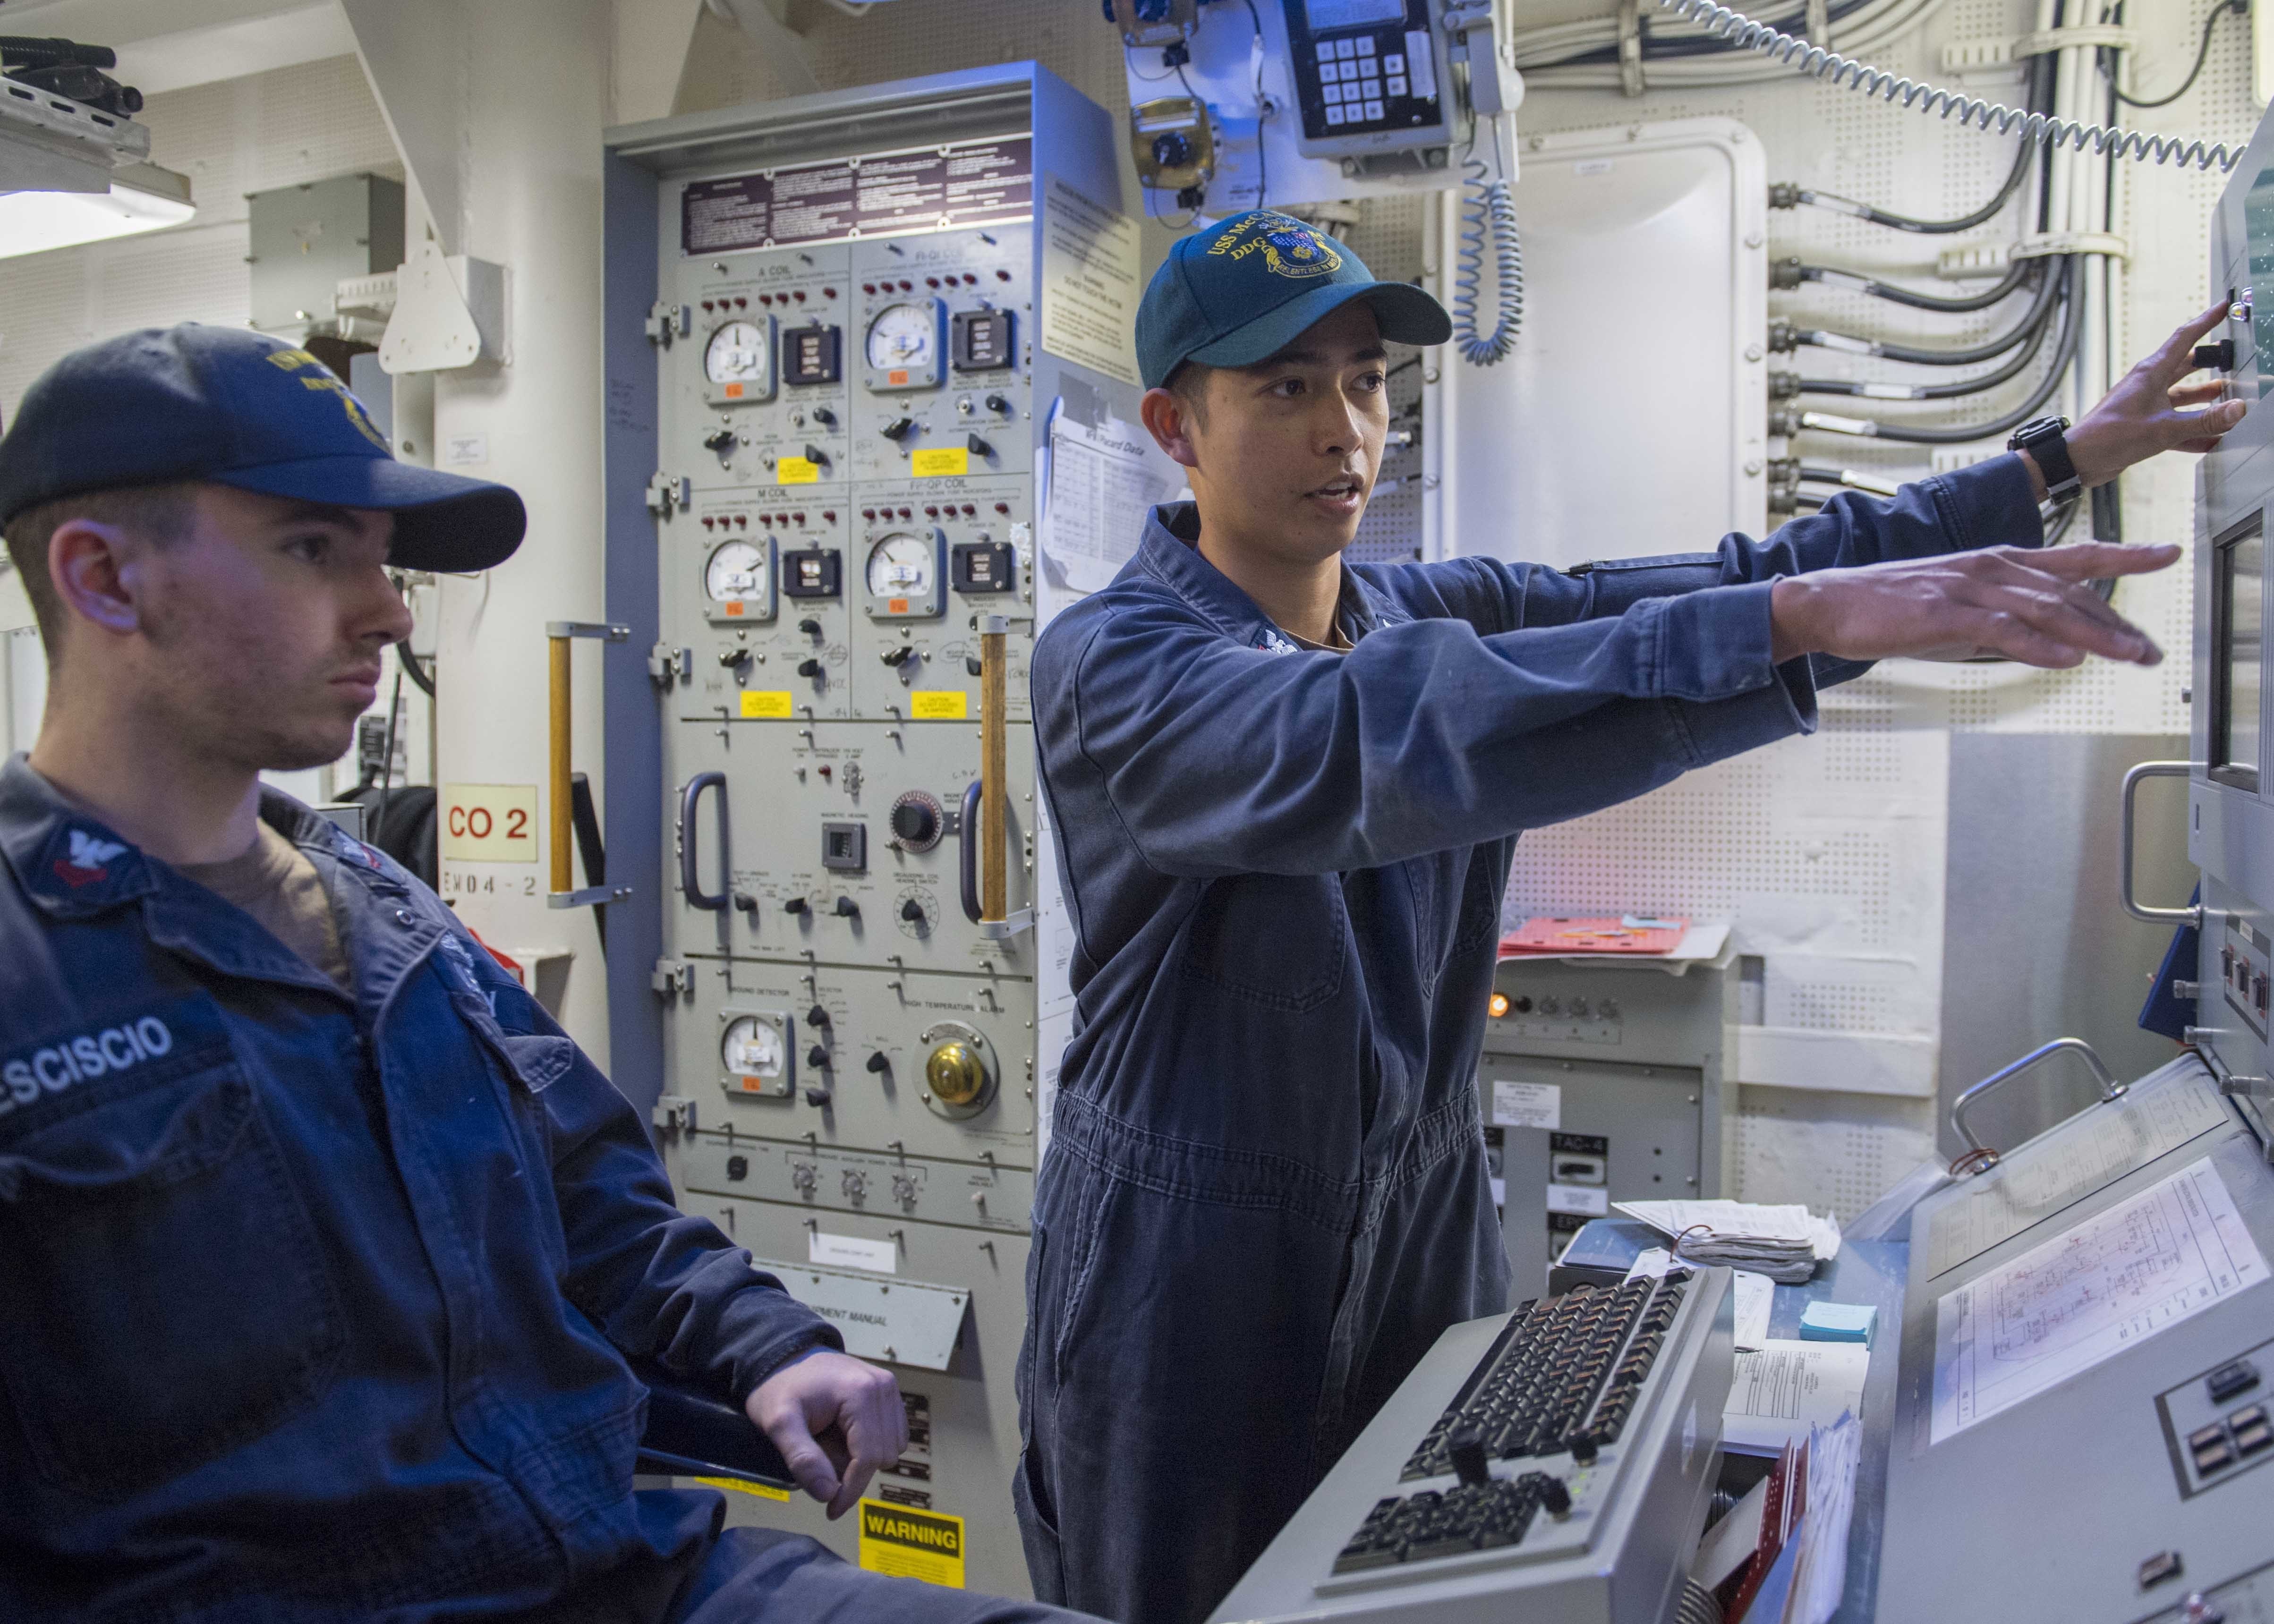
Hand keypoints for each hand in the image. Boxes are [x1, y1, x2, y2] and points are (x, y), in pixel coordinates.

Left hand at [746, 1349, 907, 1518]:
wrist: (784, 1355)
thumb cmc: (779, 1386)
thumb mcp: (778, 1423)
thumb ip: (802, 1459)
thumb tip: (829, 1493)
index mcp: (861, 1392)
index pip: (869, 1458)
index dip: (851, 1490)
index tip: (831, 1509)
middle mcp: (883, 1387)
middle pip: (883, 1456)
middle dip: (852, 1470)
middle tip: (818, 1459)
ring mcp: (889, 1388)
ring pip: (890, 1448)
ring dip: (861, 1459)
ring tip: (828, 1444)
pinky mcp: (888, 1393)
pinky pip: (891, 1435)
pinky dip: (869, 1446)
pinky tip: (842, 1436)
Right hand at [1768, 541, 2178, 666]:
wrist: (1829, 602)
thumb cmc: (1887, 608)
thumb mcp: (1955, 609)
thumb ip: (1999, 620)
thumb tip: (2040, 643)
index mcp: (1995, 563)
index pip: (2071, 559)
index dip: (2123, 556)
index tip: (2164, 554)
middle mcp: (1990, 568)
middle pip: (2070, 591)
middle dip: (2118, 621)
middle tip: (2151, 649)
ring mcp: (1968, 588)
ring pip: (2046, 608)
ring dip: (2094, 634)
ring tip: (2129, 655)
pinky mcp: (1945, 613)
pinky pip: (2002, 628)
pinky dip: (2039, 644)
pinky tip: (2067, 658)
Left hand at [2045, 299, 2247, 492]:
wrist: (2078, 460)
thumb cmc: (2109, 437)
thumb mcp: (2164, 429)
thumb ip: (2204, 421)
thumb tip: (2237, 409)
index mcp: (2151, 373)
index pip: (2185, 338)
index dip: (2206, 320)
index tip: (2224, 307)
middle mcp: (2148, 384)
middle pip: (2186, 365)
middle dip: (2210, 361)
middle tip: (2232, 355)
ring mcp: (2145, 404)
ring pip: (2182, 395)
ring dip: (2204, 398)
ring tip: (2227, 397)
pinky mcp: (2143, 424)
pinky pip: (2174, 422)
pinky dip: (2192, 430)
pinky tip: (2211, 439)